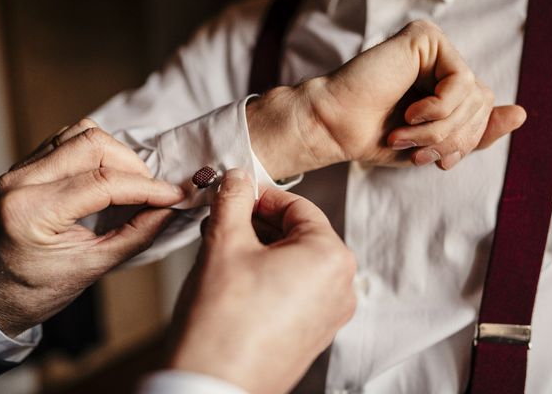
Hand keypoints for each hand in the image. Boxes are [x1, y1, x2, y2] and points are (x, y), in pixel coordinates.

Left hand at [0, 119, 184, 337]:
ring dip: (116, 153)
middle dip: (133, 165)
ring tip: (130, 182)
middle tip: (151, 192)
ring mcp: (20, 168)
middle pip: (93, 144)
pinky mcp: (26, 163)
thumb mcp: (94, 268)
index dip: (146, 187)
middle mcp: (20, 181)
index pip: (102, 182)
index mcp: (31, 212)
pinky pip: (69, 138)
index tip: (174, 195)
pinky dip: (98, 151)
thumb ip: (136, 234)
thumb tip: (169, 208)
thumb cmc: (39, 288)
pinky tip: (108, 175)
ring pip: (82, 133)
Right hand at [165, 169, 355, 393]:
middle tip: (222, 219)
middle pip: (298, 234)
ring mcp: (329, 315)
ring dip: (260, 248)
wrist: (210, 387)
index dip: (261, 195)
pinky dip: (267, 275)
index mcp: (330, 257)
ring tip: (222, 247)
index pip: (297, 206)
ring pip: (295, 262)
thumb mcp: (224, 243)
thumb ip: (233, 200)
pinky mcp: (312, 335)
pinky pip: (294, 289)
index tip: (236, 192)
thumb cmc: (222, 321)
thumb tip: (237, 178)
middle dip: (257, 223)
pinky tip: (234, 277)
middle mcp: (341, 286)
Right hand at [248, 20, 526, 177]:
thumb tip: (523, 114)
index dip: (467, 141)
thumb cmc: (375, 137)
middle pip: (484, 103)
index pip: (484, 112)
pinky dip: (439, 106)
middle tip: (417, 151)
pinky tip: (411, 111)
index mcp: (443, 86)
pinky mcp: (425, 37)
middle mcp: (441, 64)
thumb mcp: (435, 144)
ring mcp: (434, 48)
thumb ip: (477, 132)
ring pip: (474, 93)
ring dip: (441, 127)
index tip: (437, 161)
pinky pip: (460, 78)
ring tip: (405, 134)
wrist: (337, 126)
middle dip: (453, 137)